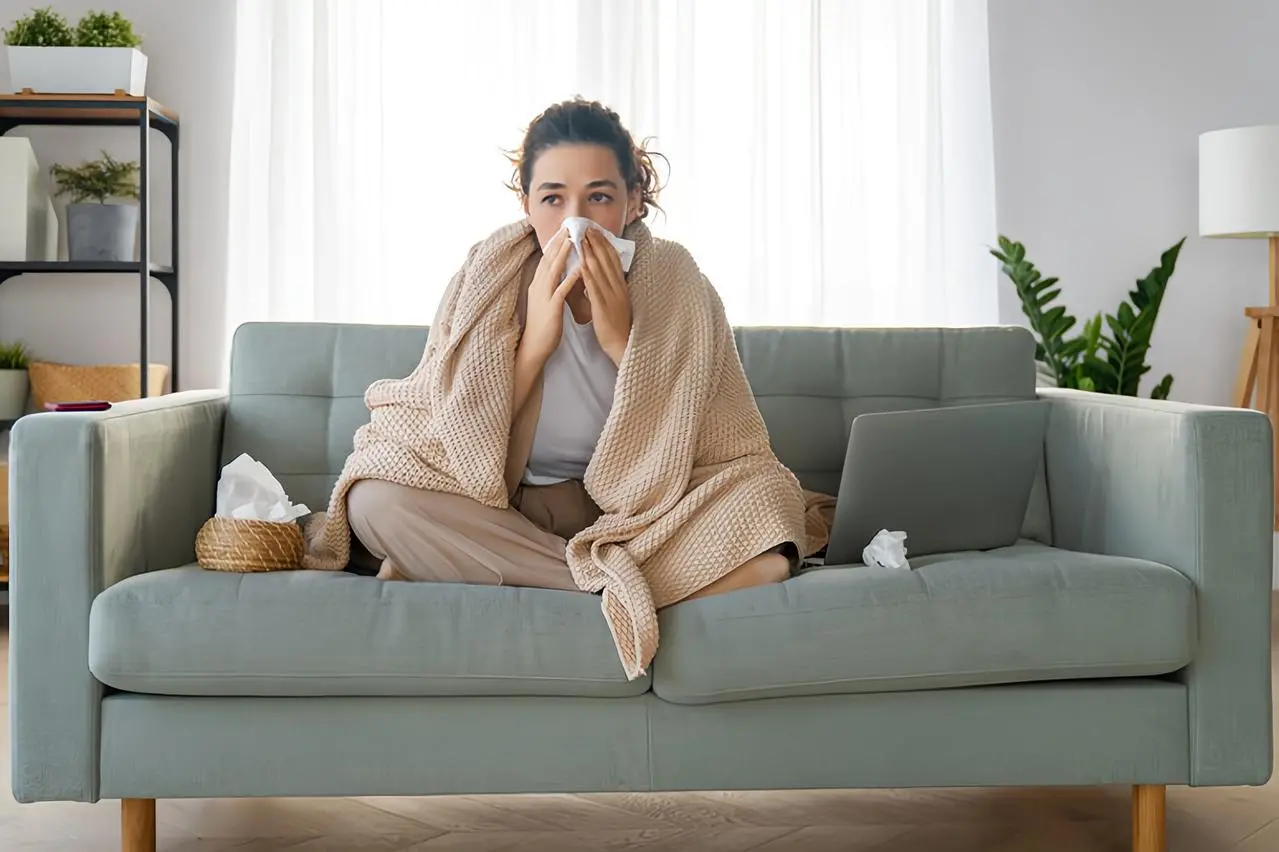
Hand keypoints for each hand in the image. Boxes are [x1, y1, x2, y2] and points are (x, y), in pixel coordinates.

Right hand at [520, 228, 580, 362]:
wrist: (533, 347)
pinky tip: (579, 269)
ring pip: (553, 271)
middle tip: (568, 226)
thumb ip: (549, 286)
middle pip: (548, 260)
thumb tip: (556, 273)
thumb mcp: (544, 301)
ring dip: (563, 254)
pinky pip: (561, 290)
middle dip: (558, 242)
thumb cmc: (542, 326)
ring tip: (572, 240)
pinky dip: (570, 278)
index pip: (546, 259)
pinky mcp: (551, 308)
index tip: (562, 230)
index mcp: (538, 285)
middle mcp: (538, 287)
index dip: (554, 244)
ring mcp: (544, 296)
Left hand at [580, 227, 631, 365]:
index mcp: (621, 286)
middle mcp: (617, 287)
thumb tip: (607, 274)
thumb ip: (613, 287)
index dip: (605, 244)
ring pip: (600, 270)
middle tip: (587, 228)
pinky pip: (593, 287)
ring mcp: (611, 296)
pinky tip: (580, 263)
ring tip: (581, 239)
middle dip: (596, 243)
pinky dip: (587, 273)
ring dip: (590, 252)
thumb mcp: (618, 301)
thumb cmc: (618, 325)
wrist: (622, 344)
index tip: (596, 231)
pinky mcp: (602, 306)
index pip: (613, 260)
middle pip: (607, 260)